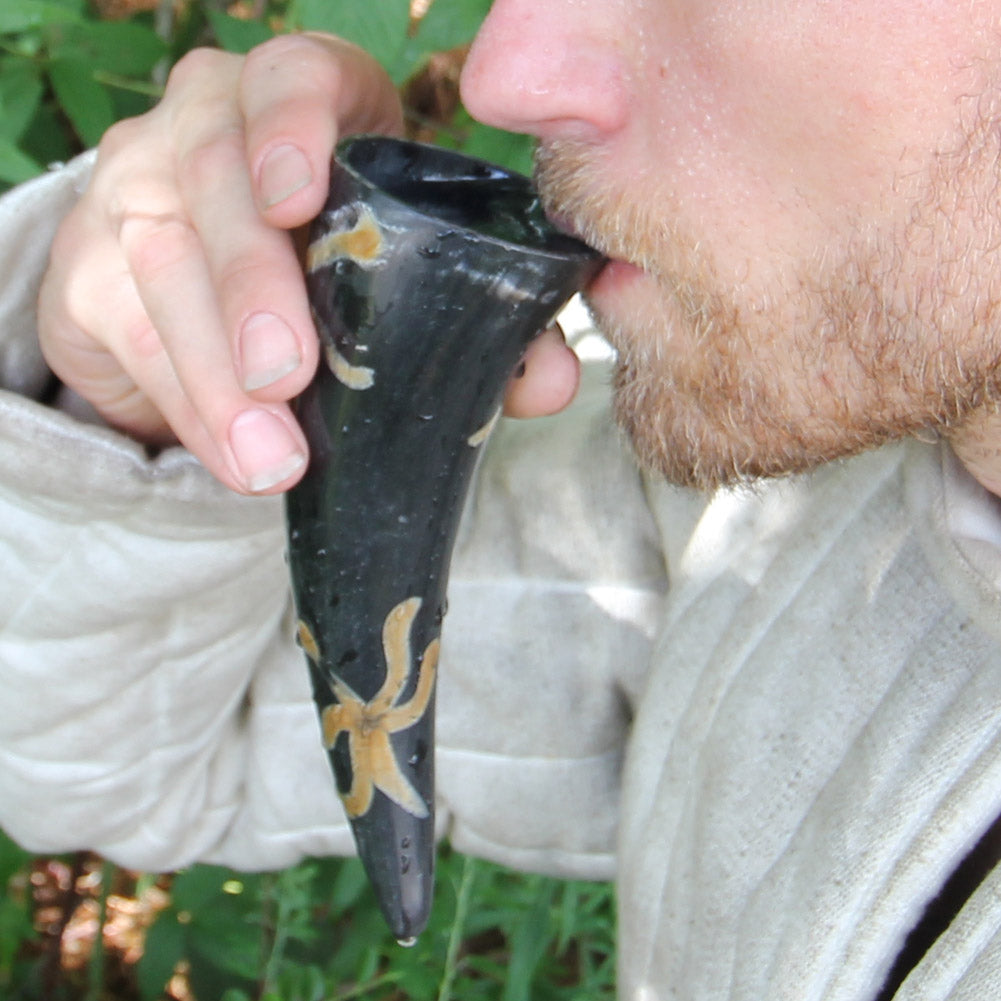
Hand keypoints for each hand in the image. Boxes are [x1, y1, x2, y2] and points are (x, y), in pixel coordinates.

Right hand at [38, 33, 579, 494]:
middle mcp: (206, 127)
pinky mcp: (90, 263)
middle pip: (214, 179)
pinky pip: (125, 329)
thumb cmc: (334, 274)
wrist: (217, 308)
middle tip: (292, 373)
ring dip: (217, 371)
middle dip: (252, 282)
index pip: (291, 78)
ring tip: (272, 457)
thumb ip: (481, 324)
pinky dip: (184, 402)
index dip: (291, 125)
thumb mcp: (405, 278)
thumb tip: (549, 381)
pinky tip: (232, 454)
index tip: (294, 197)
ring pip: (162, 263)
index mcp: (305, 106)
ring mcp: (137, 187)